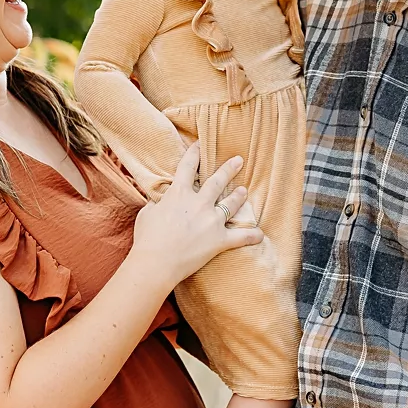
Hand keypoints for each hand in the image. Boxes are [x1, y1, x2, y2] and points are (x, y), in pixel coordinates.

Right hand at [130, 145, 261, 287]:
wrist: (155, 262)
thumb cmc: (147, 239)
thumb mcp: (147, 213)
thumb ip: (158, 203)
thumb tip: (160, 201)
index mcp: (179, 194)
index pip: (188, 167)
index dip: (195, 153)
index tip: (200, 144)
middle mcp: (199, 203)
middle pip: (217, 181)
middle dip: (229, 168)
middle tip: (239, 160)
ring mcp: (211, 221)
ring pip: (231, 203)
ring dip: (239, 196)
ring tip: (244, 191)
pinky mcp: (219, 240)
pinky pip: (240, 237)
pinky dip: (252, 236)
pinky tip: (260, 234)